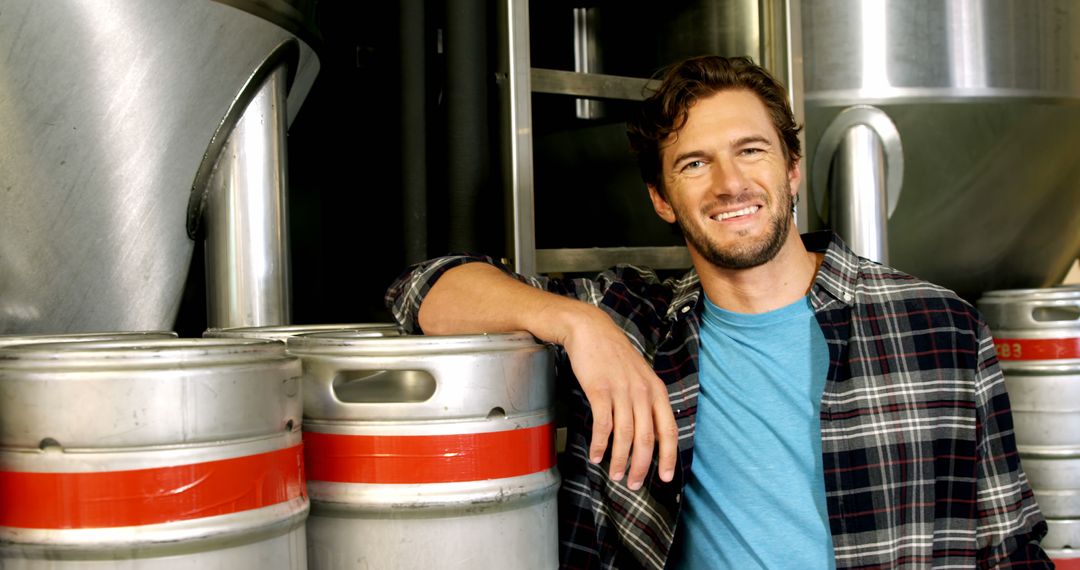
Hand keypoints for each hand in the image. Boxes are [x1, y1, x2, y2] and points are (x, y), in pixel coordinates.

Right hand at [559, 305, 677, 489]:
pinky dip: (600, 444)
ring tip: (615, 475)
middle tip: (634, 484)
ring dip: (620, 460)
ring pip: (625, 435)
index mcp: (656, 390)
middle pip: (647, 438)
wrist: (590, 330)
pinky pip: (603, 424)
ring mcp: (622, 391)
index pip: (669, 429)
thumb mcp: (639, 375)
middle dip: (642, 466)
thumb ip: (646, 401)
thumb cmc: (613, 355)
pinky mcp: (600, 390)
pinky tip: (596, 455)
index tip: (666, 477)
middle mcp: (642, 392)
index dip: (669, 456)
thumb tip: (647, 433)